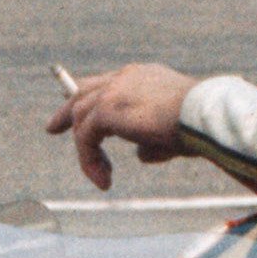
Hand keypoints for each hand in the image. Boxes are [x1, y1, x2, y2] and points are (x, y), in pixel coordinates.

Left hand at [48, 63, 196, 190]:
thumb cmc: (198, 127)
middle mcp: (125, 78)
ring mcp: (114, 90)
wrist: (204, 117)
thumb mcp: (172, 134)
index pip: (108, 84)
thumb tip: (140, 155)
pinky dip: (90, 160)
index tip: (79, 114)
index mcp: (142, 77)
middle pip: (84, 91)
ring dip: (87, 152)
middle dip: (66, 112)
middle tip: (52, 128)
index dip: (91, 99)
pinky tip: (104, 179)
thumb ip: (153, 142)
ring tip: (102, 178)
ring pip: (82, 118)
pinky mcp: (107, 109)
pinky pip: (85, 137)